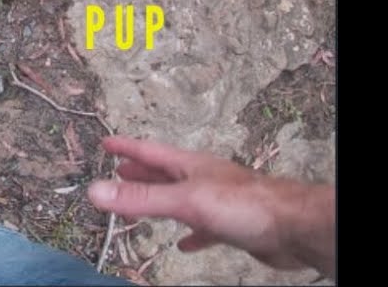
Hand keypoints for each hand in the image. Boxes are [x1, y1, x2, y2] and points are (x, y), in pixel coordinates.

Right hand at [87, 136, 334, 277]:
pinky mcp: (230, 225)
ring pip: (180, 199)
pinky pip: (202, 228)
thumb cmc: (245, 205)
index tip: (107, 143)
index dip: (126, 147)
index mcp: (188, 166)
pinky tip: (184, 243)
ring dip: (159, 201)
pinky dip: (188, 234)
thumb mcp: (184, 200)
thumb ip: (141, 198)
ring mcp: (216, 201)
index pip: (149, 151)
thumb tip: (97, 192)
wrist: (290, 226)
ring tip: (141, 206)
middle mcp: (201, 179)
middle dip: (139, 173)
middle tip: (119, 172)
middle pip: (163, 173)